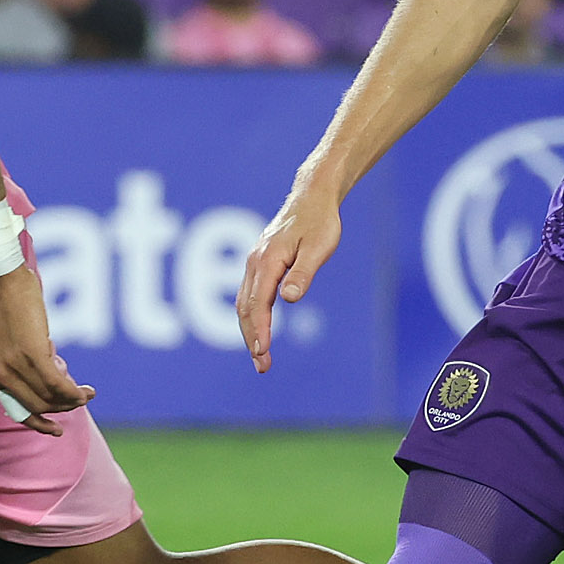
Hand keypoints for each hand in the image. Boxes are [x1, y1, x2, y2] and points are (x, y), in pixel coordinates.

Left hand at [0, 269, 92, 433]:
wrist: (1, 280)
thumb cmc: (8, 305)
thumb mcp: (10, 342)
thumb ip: (25, 363)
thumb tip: (55, 378)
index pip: (19, 410)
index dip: (39, 424)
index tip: (57, 429)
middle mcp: (2, 375)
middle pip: (40, 405)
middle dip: (65, 407)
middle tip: (83, 397)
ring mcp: (16, 366)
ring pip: (51, 396)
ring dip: (73, 399)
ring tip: (88, 392)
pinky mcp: (33, 354)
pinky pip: (58, 383)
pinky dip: (74, 391)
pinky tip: (85, 390)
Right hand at [237, 183, 342, 371]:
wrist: (312, 197)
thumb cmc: (319, 222)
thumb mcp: (318, 248)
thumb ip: (303, 273)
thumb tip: (290, 299)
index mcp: (267, 261)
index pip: (258, 303)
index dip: (259, 330)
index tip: (262, 353)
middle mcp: (254, 262)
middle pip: (245, 308)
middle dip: (251, 339)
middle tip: (262, 366)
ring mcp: (254, 262)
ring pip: (244, 303)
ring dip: (249, 331)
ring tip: (260, 356)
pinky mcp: (259, 263)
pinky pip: (249, 295)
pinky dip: (250, 316)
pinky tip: (259, 330)